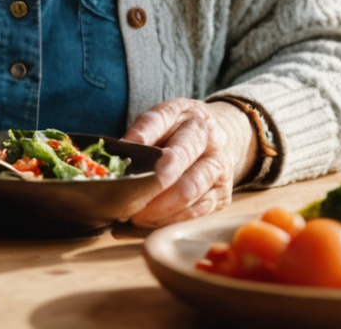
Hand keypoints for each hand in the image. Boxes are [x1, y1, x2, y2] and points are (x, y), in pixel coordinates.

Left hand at [119, 98, 255, 227]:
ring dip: (157, 209)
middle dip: (149, 183)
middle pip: (178, 160)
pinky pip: (196, 212)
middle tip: (125, 201)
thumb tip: (117, 159)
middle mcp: (208, 139)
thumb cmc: (181, 132)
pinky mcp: (223, 195)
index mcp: (186, 114)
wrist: (223, 138)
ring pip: (188, 192)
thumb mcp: (162, 121)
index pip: (158, 121)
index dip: (139, 139)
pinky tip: (150, 225)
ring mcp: (219, 168)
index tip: (122, 154)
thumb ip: (141, 135)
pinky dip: (170, 221)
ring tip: (133, 217)